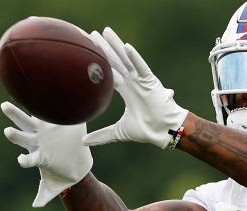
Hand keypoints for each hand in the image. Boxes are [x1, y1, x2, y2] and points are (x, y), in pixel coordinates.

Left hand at [1, 102, 92, 206]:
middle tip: (6, 131)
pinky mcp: (55, 122)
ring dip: (15, 114)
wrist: (75, 160)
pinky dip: (44, 108)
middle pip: (21, 136)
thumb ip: (45, 195)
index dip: (25, 160)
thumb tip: (36, 206)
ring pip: (27, 120)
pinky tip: (39, 99)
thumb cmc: (62, 172)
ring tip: (3, 106)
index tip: (22, 161)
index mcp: (37, 155)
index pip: (28, 158)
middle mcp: (37, 141)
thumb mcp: (54, 185)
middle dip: (13, 133)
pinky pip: (48, 114)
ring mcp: (44, 130)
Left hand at [84, 27, 188, 148]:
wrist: (164, 132)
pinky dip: (135, 57)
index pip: (110, 72)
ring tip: (106, 32)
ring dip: (116, 46)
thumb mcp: (118, 132)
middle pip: (115, 61)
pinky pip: (142, 67)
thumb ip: (101, 135)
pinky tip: (127, 47)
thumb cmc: (147, 130)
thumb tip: (83, 142)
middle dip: (104, 48)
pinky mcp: (151, 82)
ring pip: (126, 60)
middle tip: (91, 34)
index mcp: (127, 90)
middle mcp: (133, 82)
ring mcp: (142, 80)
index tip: (87, 51)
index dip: (99, 62)